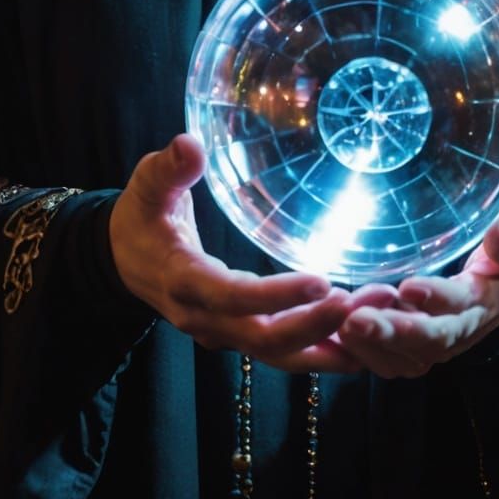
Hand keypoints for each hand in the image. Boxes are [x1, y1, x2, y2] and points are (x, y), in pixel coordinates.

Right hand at [109, 133, 388, 373]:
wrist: (121, 262)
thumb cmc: (140, 218)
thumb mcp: (146, 186)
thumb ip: (169, 168)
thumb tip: (188, 143)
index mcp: (182, 280)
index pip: (230, 297)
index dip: (275, 295)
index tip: (319, 279)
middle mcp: (204, 318)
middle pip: (262, 338)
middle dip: (313, 326)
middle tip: (359, 305)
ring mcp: (222, 333)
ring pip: (278, 354)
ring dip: (327, 346)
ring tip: (377, 328)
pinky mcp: (239, 335)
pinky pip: (282, 351)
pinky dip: (321, 348)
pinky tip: (363, 342)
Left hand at [334, 208, 498, 378]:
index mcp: (484, 301)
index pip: (460, 305)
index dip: (435, 298)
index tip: (407, 286)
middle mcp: (460, 331)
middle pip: (428, 341)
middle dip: (392, 332)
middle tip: (355, 318)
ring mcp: (435, 345)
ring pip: (404, 359)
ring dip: (371, 345)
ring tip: (340, 324)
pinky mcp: (412, 350)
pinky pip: (387, 363)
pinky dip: (362, 354)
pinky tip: (334, 334)